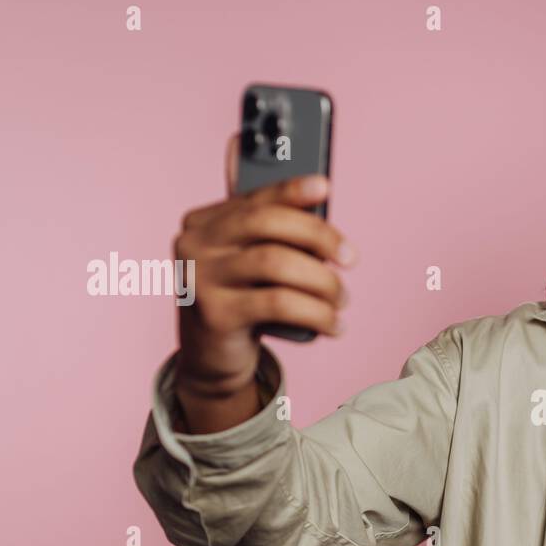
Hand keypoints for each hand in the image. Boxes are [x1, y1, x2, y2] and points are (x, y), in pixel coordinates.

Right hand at [172, 133, 356, 395]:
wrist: (212, 358)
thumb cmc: (243, 302)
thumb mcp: (252, 265)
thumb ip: (275, 239)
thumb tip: (323, 216)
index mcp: (203, 222)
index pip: (253, 198)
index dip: (290, 189)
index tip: (324, 187)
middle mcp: (194, 244)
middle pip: (266, 223)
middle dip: (318, 236)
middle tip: (350, 258)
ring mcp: (199, 278)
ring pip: (277, 263)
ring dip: (323, 281)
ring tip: (342, 299)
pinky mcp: (214, 314)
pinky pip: (279, 304)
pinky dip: (316, 313)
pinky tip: (334, 324)